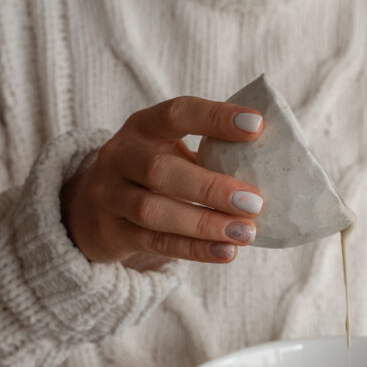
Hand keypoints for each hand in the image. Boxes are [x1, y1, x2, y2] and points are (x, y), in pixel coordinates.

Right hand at [61, 96, 264, 264]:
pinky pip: (156, 243)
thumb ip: (210, 152)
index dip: (215, 118)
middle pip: (161, 170)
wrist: (90, 209)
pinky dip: (194, 249)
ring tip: (246, 232)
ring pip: (154, 211)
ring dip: (204, 223)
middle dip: (211, 187)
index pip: (177, 113)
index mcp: (142, 127)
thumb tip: (276, 161)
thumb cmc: (152, 174)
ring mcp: (111, 196)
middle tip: (256, 201)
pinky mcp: (113, 232)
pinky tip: (227, 253)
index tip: (258, 127)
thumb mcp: (168, 150)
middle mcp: (120, 156)